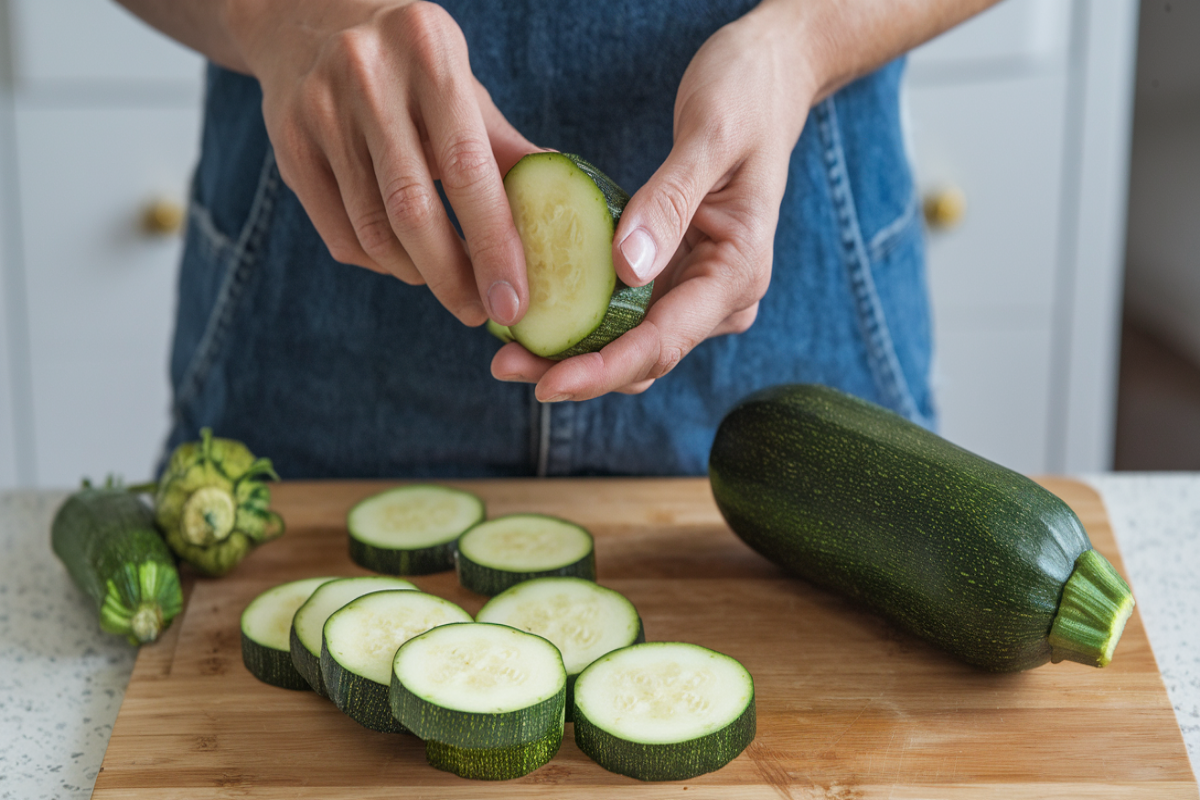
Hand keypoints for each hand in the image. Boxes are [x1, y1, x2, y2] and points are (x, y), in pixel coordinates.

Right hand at [227, 0, 535, 325]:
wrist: (307, 15)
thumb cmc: (410, 64)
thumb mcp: (460, 84)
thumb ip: (504, 148)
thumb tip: (565, 214)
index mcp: (429, 53)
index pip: (468, 169)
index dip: (494, 245)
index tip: (514, 303)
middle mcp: (368, 76)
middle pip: (411, 208)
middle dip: (453, 277)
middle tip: (482, 314)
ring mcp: (319, 109)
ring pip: (372, 229)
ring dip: (417, 275)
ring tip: (451, 289)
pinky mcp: (287, 143)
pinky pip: (338, 233)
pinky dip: (380, 263)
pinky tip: (406, 263)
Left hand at [491, 4, 814, 399]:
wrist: (770, 78)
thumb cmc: (747, 96)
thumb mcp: (710, 134)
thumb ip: (670, 202)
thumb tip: (627, 268)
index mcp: (738, 272)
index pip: (664, 342)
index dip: (603, 369)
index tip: (547, 383)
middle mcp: (720, 295)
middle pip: (643, 357)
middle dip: (576, 370)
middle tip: (504, 364)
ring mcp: (696, 288)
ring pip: (630, 344)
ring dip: (572, 353)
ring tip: (507, 351)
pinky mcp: (672, 272)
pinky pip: (623, 311)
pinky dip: (581, 317)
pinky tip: (534, 310)